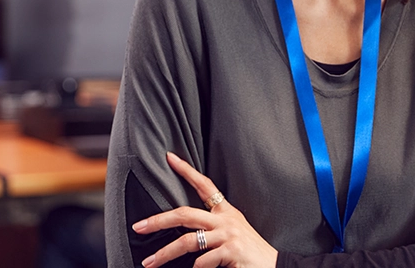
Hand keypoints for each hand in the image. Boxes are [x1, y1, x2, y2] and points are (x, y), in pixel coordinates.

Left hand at [131, 151, 277, 267]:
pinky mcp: (231, 251)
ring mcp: (228, 235)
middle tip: (138, 227)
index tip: (169, 158)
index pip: (205, 185)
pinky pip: (203, 260)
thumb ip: (212, 226)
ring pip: (188, 241)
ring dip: (165, 253)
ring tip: (149, 262)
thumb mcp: (233, 232)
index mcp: (226, 211)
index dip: (187, 171)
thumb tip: (183, 230)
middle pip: (184, 214)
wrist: (276, 266)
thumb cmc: (250, 253)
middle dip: (158, 220)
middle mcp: (226, 220)